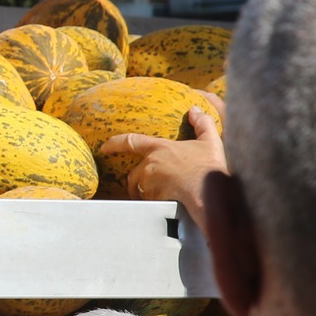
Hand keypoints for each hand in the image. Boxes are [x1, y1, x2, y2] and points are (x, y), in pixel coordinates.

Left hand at [105, 106, 224, 213]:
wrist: (211, 194)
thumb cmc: (209, 168)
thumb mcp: (210, 142)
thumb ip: (202, 124)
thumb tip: (195, 110)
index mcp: (159, 148)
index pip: (130, 141)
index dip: (114, 143)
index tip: (104, 147)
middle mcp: (149, 164)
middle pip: (134, 173)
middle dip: (138, 181)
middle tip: (151, 187)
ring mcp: (148, 182)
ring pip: (139, 189)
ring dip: (146, 193)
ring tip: (161, 197)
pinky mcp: (151, 198)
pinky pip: (146, 202)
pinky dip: (153, 203)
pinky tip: (165, 205)